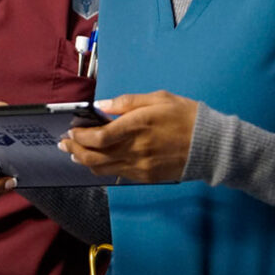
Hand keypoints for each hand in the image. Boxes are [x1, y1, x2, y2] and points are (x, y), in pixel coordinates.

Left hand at [59, 90, 197, 183]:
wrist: (211, 144)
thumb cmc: (185, 115)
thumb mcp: (158, 98)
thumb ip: (126, 102)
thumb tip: (100, 106)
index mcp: (138, 126)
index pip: (99, 137)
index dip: (80, 136)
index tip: (71, 130)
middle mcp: (136, 149)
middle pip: (95, 157)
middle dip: (75, 150)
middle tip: (64, 143)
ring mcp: (141, 166)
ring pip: (103, 169)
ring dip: (85, 161)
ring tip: (74, 153)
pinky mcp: (146, 177)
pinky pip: (117, 174)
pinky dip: (103, 168)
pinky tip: (98, 160)